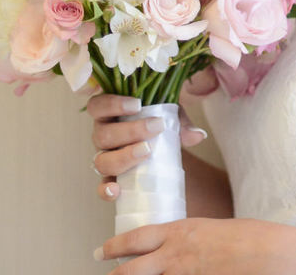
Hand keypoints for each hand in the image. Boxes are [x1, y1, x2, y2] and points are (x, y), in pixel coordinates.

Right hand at [88, 94, 208, 201]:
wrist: (162, 146)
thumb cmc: (160, 123)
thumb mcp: (171, 115)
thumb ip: (182, 121)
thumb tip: (197, 136)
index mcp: (110, 115)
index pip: (98, 106)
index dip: (112, 104)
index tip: (138, 104)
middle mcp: (102, 136)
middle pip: (102, 135)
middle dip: (131, 131)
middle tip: (157, 127)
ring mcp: (105, 158)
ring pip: (102, 161)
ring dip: (124, 157)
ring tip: (147, 151)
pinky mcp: (111, 179)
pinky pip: (101, 187)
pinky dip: (106, 190)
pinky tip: (116, 190)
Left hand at [93, 217, 295, 274]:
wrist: (268, 253)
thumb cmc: (250, 237)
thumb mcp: (215, 229)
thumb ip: (193, 240)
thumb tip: (185, 248)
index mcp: (180, 232)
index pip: (136, 238)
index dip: (115, 245)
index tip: (103, 250)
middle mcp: (174, 256)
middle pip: (130, 270)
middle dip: (114, 274)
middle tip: (105, 271)